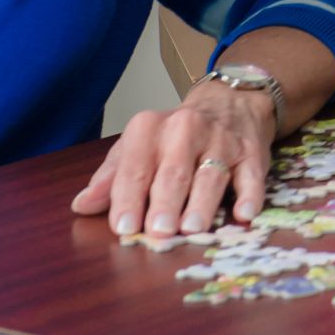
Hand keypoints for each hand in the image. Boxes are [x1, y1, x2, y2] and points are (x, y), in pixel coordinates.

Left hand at [72, 80, 275, 240]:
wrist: (229, 103)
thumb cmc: (174, 136)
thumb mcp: (137, 147)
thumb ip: (111, 177)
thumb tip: (82, 206)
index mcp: (149, 129)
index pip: (135, 168)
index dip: (128, 199)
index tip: (124, 227)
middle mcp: (186, 129)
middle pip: (173, 172)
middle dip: (165, 203)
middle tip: (159, 231)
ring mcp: (222, 140)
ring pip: (210, 174)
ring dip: (202, 203)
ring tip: (192, 228)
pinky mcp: (252, 152)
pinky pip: (251, 175)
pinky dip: (250, 194)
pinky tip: (245, 213)